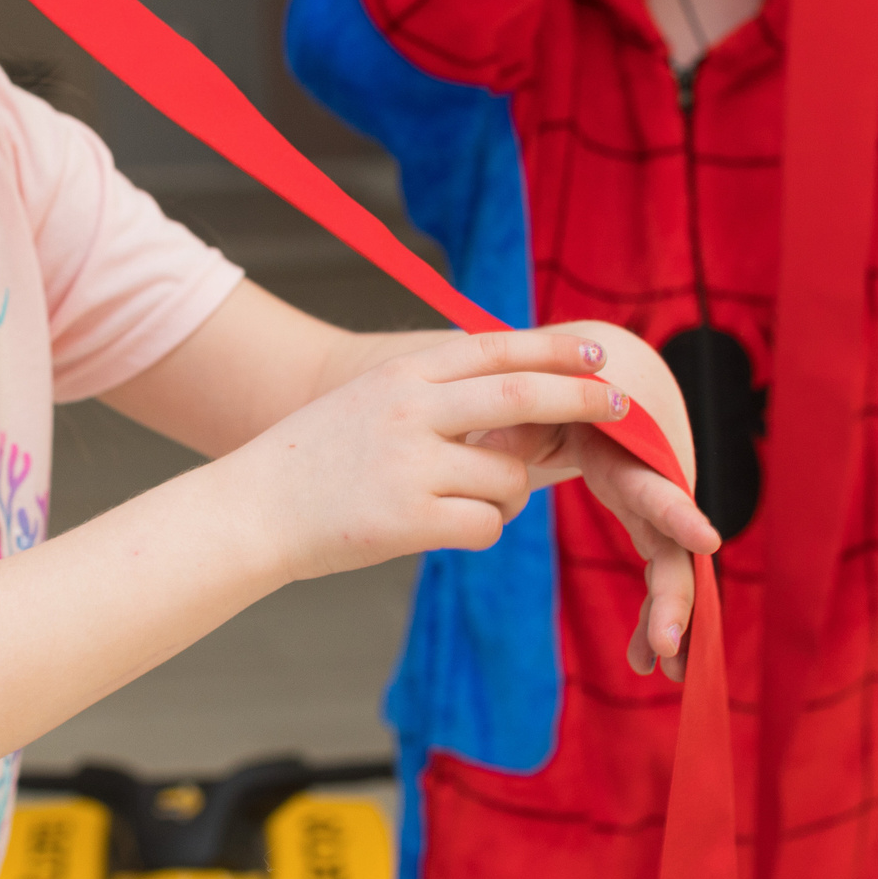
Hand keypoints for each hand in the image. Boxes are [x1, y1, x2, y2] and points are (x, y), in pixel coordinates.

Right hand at [224, 328, 633, 583]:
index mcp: (403, 376)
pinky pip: (487, 525)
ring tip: (456, 501)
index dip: (553, 349)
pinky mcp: (410, 519)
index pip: (495, 349)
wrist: (252, 509)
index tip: (598, 351)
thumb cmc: (317, 461)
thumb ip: (437, 396)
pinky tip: (437, 528)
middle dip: (584, 399)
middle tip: (624, 406)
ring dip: (506, 494)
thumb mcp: (373, 404)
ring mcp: (411, 464)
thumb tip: (522, 398)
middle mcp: (411, 410)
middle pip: (524, 395)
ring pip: (510, 477)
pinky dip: (479, 529)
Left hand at [471, 323, 718, 678]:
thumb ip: (517, 425)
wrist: (592, 378)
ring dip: (672, 619)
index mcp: (630, 451)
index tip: (705, 541)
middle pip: (675, 545)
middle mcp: (654, 482)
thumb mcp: (537, 399)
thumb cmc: (561, 387)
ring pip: (673, 569)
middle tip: (668, 648)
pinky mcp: (646, 523)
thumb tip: (490, 448)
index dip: (680, 511)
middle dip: (676, 598)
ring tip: (664, 669)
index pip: (659, 484)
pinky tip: (644, 658)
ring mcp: (654, 507)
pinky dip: (655, 616)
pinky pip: (659, 575)